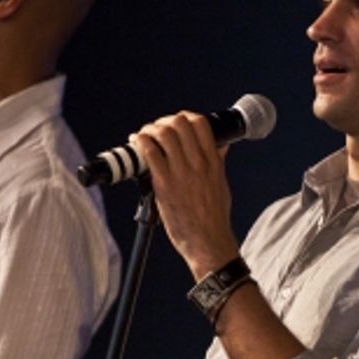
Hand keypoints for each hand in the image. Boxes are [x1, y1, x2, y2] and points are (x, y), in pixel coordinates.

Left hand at [132, 112, 240, 278]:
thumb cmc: (215, 217)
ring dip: (150, 130)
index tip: (176, 123)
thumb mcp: (221, 184)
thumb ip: (219, 162)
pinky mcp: (165, 184)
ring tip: (144, 136)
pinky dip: (141, 142)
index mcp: (213, 161)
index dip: (185, 117)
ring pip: (163, 134)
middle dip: (164, 122)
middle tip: (156, 130)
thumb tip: (221, 146)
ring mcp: (181, 172)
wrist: (208, 241)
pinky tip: (137, 143)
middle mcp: (198, 162)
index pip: (200, 124)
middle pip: (179, 123)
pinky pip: (150, 153)